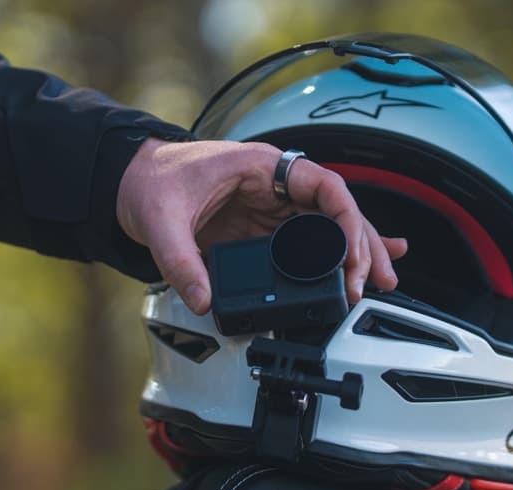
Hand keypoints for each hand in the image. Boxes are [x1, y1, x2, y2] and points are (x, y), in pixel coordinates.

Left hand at [118, 139, 407, 314]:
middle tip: (376, 280)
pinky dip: (334, 253)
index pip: (323, 185)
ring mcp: (270, 206)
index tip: (352, 254)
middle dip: (362, 245)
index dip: (345, 219)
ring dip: (357, 252)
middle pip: (334, 211)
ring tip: (384, 279)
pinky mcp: (262, 227)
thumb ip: (181, 263)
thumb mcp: (161, 222)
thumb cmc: (148, 182)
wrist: (127, 182)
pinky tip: (362, 266)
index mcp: (259, 166)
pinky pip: (307, 240)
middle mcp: (273, 183)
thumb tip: (204, 301)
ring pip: (327, 227)